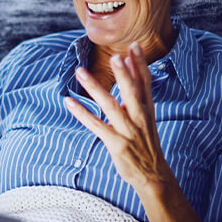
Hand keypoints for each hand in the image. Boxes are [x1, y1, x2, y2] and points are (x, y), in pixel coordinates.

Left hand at [64, 42, 168, 190]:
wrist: (153, 175)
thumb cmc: (145, 143)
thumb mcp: (146, 117)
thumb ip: (138, 95)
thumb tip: (132, 71)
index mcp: (147, 109)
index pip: (145, 82)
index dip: (140, 64)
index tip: (134, 46)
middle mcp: (139, 117)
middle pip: (131, 91)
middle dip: (123, 73)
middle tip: (114, 55)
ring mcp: (128, 130)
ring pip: (110, 105)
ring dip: (94, 87)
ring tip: (80, 72)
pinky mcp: (116, 143)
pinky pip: (95, 125)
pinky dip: (81, 113)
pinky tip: (69, 101)